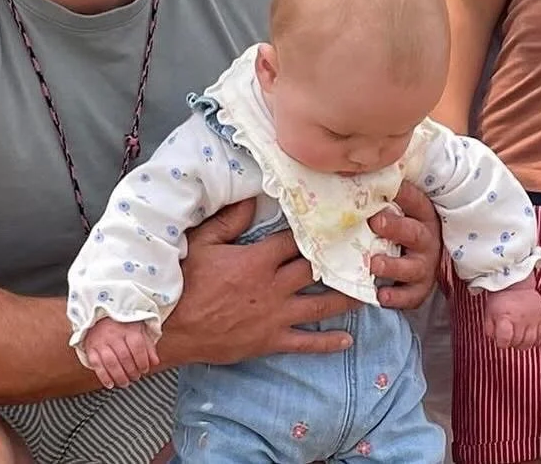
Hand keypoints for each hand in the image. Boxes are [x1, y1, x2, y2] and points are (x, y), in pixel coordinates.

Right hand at [84, 318, 159, 389]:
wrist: (99, 316)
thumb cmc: (122, 324)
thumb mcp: (138, 329)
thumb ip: (147, 346)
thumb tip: (155, 362)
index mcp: (128, 328)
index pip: (137, 346)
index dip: (142, 361)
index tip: (144, 369)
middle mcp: (113, 334)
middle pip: (124, 357)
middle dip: (132, 371)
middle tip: (135, 377)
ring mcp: (101, 341)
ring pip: (111, 363)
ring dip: (119, 376)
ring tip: (125, 382)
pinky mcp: (90, 348)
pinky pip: (96, 365)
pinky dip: (104, 377)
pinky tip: (110, 384)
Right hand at [161, 199, 357, 366]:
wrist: (171, 329)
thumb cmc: (183, 284)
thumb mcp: (202, 244)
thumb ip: (229, 221)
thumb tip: (250, 198)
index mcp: (257, 260)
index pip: (294, 241)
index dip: (314, 232)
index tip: (335, 224)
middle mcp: (273, 287)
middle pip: (314, 270)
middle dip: (339, 262)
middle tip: (365, 255)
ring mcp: (274, 316)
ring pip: (319, 306)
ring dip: (345, 299)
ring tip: (369, 293)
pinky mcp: (270, 341)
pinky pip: (305, 343)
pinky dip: (327, 342)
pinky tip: (347, 339)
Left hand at [369, 181, 442, 309]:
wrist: (424, 256)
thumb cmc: (402, 225)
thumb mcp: (398, 207)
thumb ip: (381, 195)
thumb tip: (350, 172)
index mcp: (422, 214)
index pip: (414, 200)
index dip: (401, 194)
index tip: (383, 188)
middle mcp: (427, 238)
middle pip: (414, 232)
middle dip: (395, 228)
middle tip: (375, 222)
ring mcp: (425, 264)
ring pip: (413, 267)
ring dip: (393, 266)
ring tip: (373, 264)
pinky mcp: (421, 288)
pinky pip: (412, 296)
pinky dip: (398, 298)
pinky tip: (382, 296)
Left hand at [484, 277, 540, 347]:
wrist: (516, 282)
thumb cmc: (501, 298)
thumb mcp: (489, 312)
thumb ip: (489, 328)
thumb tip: (495, 340)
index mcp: (505, 316)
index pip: (504, 339)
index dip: (501, 343)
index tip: (500, 341)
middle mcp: (520, 318)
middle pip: (517, 341)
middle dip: (511, 343)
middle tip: (509, 338)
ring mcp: (533, 318)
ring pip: (530, 341)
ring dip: (523, 344)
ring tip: (518, 338)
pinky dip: (536, 339)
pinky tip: (530, 336)